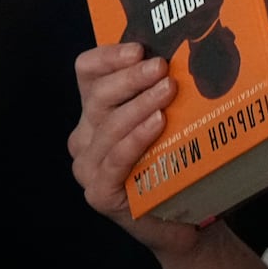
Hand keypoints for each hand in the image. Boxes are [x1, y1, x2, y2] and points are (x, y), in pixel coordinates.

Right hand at [68, 43, 203, 261]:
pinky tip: (157, 123)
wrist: (181, 219)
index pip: (87, 72)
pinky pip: (116, 159)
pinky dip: (136, 138)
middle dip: (131, 78)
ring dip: (140, 104)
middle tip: (161, 67)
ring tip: (168, 90)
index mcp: (94, 112)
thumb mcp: (164, 117)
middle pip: (98, 96)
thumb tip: (183, 52)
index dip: (108, 56)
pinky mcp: (99, 193)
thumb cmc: (173, 162)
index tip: (138, 48)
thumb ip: (161, 90)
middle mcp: (84, 137)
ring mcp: (87, 167)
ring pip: (108, 126)